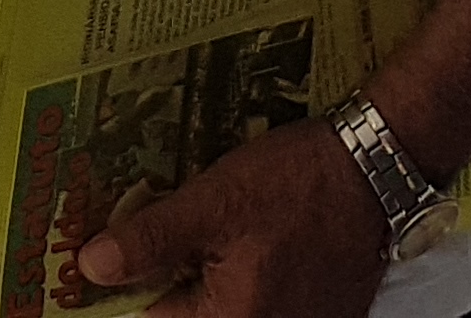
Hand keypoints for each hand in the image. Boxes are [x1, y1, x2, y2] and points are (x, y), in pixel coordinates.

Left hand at [73, 111, 391, 317]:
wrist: (378, 167)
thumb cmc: (298, 183)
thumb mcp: (215, 201)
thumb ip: (152, 238)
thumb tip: (92, 266)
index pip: (153, 316)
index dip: (134, 273)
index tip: (120, 239)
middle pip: (191, 311)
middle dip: (175, 269)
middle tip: (172, 220)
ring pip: (225, 303)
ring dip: (208, 268)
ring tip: (217, 221)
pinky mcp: (318, 313)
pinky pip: (262, 300)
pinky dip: (245, 271)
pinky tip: (251, 233)